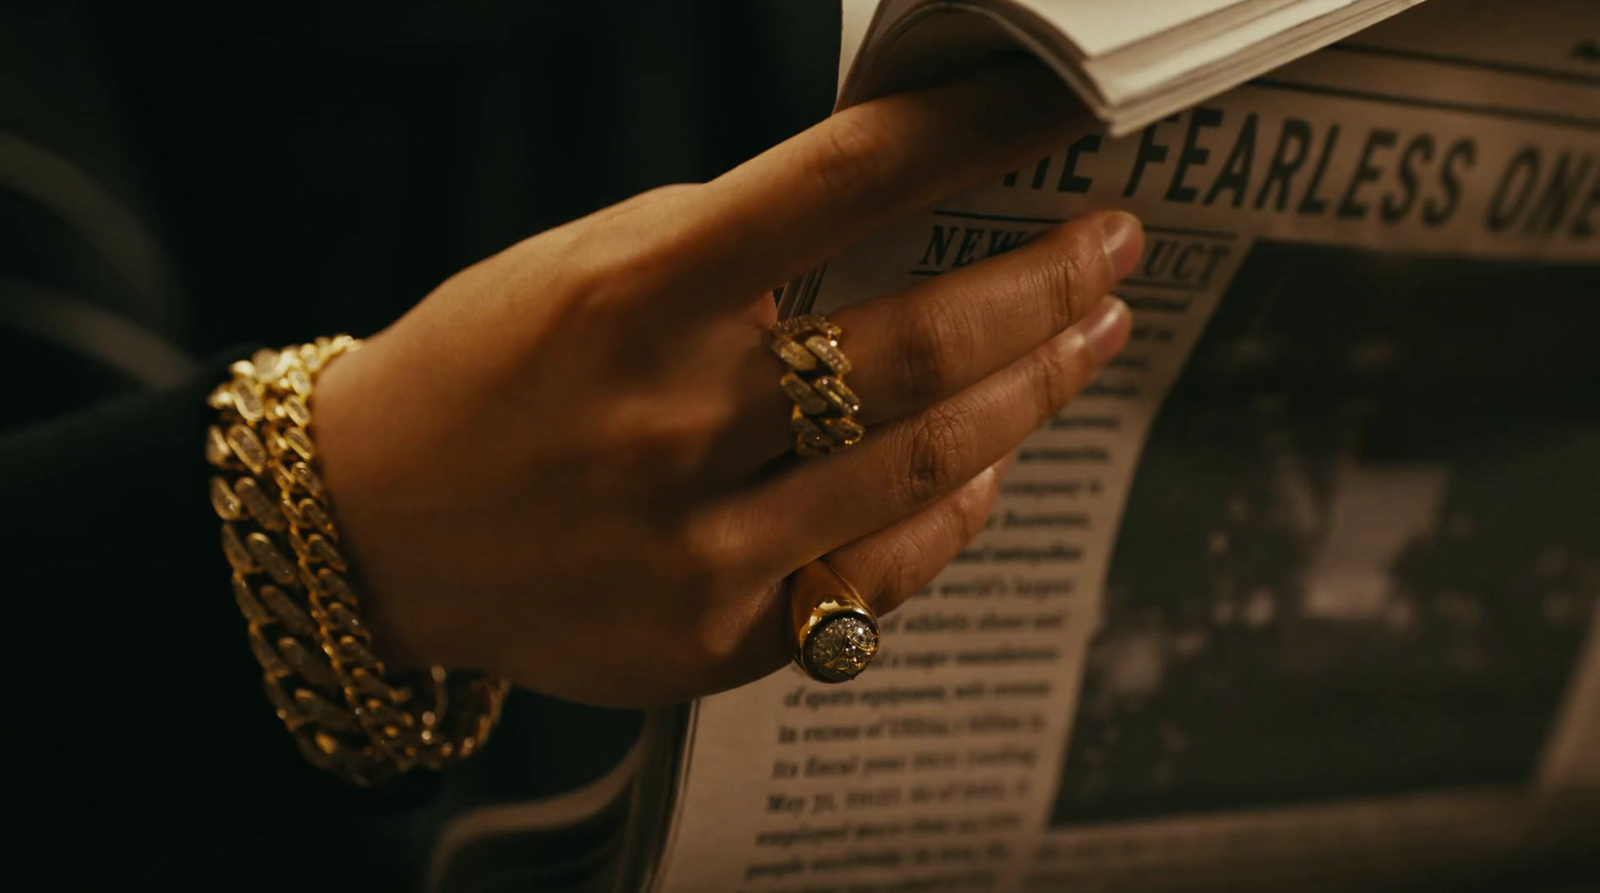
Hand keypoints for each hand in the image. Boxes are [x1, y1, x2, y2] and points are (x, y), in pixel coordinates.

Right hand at [311, 64, 1141, 707]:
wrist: (374, 533)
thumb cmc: (485, 373)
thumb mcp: (588, 267)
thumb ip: (732, 250)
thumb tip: (889, 219)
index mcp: (635, 292)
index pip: (849, 181)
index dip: (980, 129)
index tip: (1063, 104)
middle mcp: (673, 420)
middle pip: (921, 343)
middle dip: (1046, 284)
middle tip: (1113, 244)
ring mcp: (698, 543)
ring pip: (926, 464)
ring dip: (1032, 392)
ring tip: (1090, 337)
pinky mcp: (712, 637)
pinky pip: (880, 572)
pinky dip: (952, 511)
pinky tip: (989, 465)